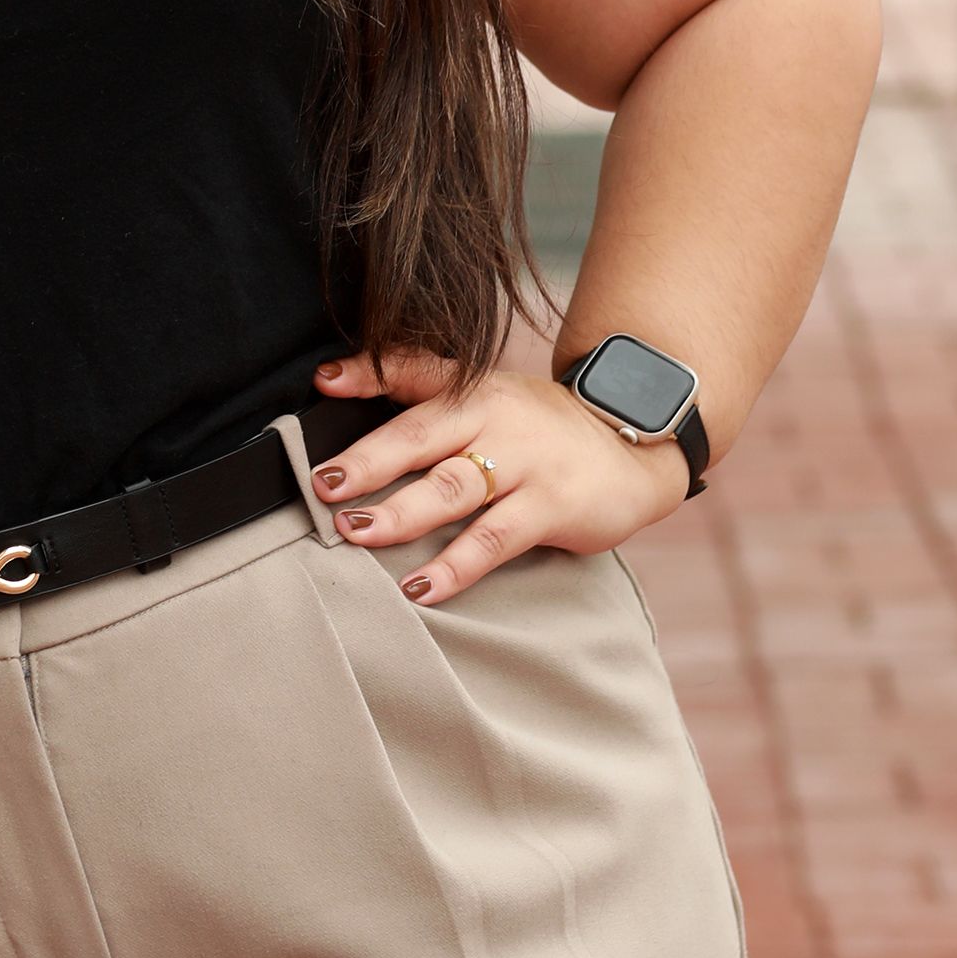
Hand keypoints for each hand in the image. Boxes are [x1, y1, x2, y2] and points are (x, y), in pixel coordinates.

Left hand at [309, 347, 692, 603]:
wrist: (633, 448)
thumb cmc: (543, 431)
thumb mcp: (493, 401)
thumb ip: (431, 404)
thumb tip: (349, 414)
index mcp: (473, 389)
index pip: (416, 371)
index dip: (369, 373)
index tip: (324, 381)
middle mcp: (494, 418)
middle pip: (421, 436)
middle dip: (367, 461)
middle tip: (323, 484)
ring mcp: (523, 462)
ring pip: (452, 488)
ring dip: (400, 513)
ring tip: (356, 532)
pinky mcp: (550, 506)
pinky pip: (492, 540)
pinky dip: (453, 566)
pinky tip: (420, 586)